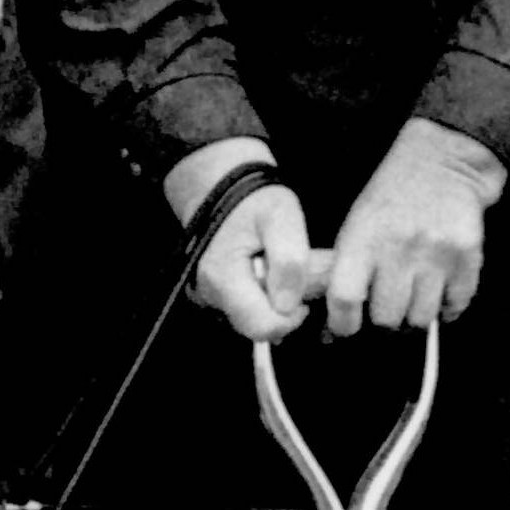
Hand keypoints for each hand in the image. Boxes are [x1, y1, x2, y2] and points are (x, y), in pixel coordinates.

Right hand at [166, 142, 318, 341]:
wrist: (217, 182)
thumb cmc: (251, 197)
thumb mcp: (281, 215)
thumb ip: (289, 260)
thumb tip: (288, 305)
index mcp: (222, 277)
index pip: (261, 327)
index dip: (290, 318)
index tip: (303, 292)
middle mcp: (208, 294)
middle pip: (255, 327)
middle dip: (282, 309)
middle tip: (294, 278)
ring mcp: (206, 295)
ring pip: (250, 318)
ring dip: (272, 301)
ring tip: (277, 266)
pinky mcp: (210, 293)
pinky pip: (242, 307)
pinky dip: (260, 295)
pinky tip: (264, 269)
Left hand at [319, 120, 502, 336]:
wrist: (443, 161)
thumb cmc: (391, 199)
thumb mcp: (357, 224)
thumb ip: (345, 274)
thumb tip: (331, 333)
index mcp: (362, 238)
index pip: (345, 298)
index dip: (342, 324)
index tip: (347, 327)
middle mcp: (399, 247)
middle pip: (386, 319)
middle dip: (384, 322)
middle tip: (388, 307)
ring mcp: (436, 253)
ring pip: (420, 319)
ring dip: (415, 317)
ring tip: (414, 297)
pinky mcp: (467, 256)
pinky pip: (454, 307)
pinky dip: (445, 308)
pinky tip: (439, 289)